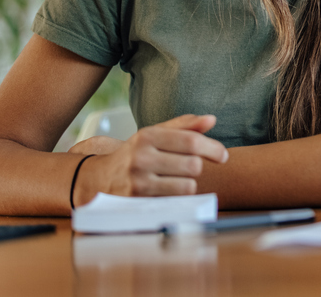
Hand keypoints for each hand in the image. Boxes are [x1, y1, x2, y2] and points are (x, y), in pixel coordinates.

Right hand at [78, 114, 228, 201]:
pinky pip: (175, 201)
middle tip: (189, 167)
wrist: (98, 179)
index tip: (223, 156)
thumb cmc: (133, 155)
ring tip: (175, 179)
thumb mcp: (153, 134)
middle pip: (192, 165)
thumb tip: (211, 119)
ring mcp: (139, 180)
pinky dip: (178, 197)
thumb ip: (183, 126)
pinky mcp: (139, 201)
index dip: (212, 148)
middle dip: (197, 167)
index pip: (190, 141)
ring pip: (187, 185)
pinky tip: (167, 191)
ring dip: (188, 184)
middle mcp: (142, 156)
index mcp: (147, 135)